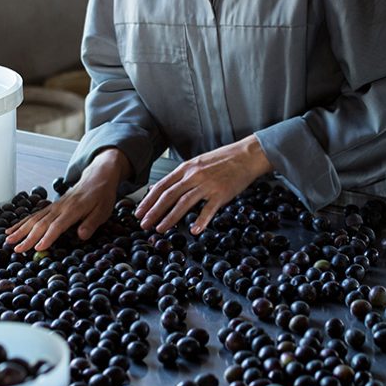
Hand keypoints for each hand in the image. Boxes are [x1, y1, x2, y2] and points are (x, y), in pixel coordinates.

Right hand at [4, 149, 130, 252]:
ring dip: (20, 229)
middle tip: (16, 248)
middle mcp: (60, 207)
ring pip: (34, 218)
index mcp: (74, 210)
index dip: (48, 237)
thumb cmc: (102, 195)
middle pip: (41, 223)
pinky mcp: (51, 206)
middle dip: (27, 237)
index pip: (58, 225)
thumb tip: (82, 236)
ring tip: (7, 240)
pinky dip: (21, 222)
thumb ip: (92, 223)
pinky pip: (34, 215)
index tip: (38, 247)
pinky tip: (11, 229)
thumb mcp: (104, 210)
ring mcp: (54, 206)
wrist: (97, 176)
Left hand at [135, 136, 270, 235]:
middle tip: (144, 224)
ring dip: (170, 218)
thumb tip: (161, 188)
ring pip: (183, 203)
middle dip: (153, 211)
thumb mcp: (197, 163)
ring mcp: (207, 184)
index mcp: (186, 168)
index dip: (148, 200)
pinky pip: (209, 209)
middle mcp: (194, 176)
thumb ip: (181, 176)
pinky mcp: (221, 193)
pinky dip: (201, 220)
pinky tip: (194, 231)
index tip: (139, 212)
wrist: (246, 155)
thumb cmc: (222, 160)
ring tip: (160, 229)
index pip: (161, 186)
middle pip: (168, 195)